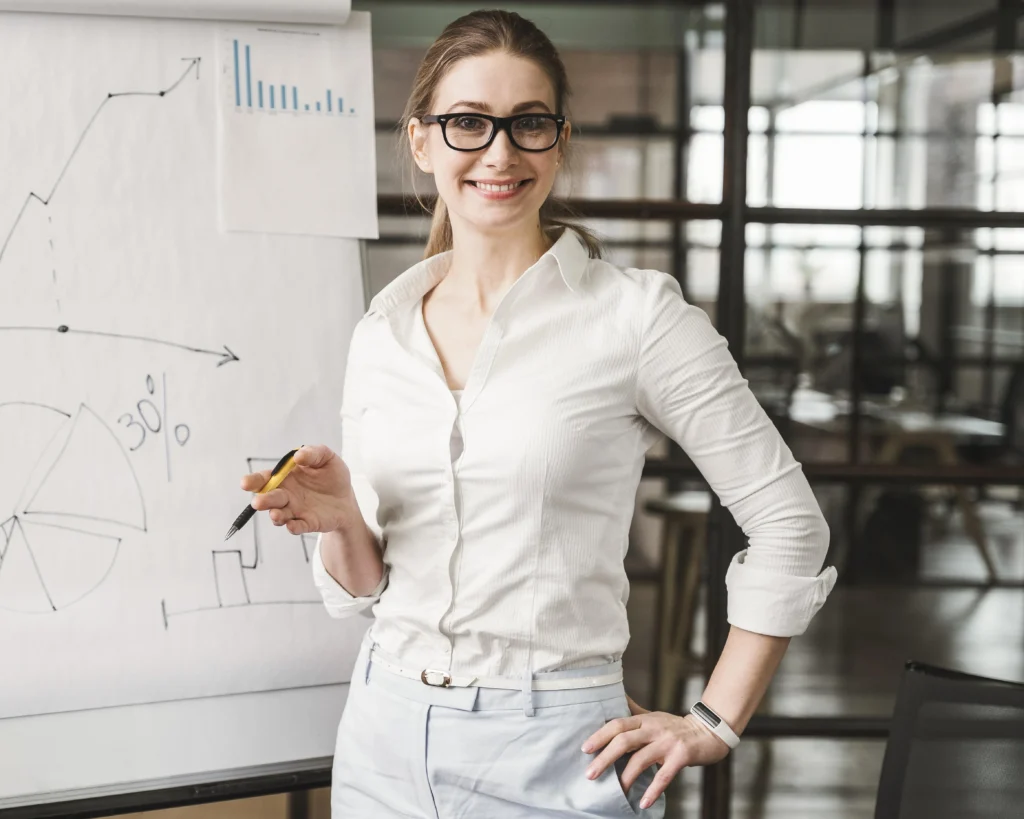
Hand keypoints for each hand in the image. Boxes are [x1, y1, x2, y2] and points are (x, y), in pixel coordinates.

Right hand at [241, 445, 356, 535]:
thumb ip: (313, 453)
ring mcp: (295, 510)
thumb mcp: (326, 458)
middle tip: (258, 502)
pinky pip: (298, 527)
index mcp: (285, 477)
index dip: (253, 481)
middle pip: (269, 499)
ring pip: (280, 515)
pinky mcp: (308, 523)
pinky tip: (292, 526)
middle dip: (263, 501)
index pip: (264, 479)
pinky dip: (294, 528)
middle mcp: (285, 495)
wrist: (346, 496)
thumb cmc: (331, 474)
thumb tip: (298, 456)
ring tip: (276, 515)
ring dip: (276, 516)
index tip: (245, 483)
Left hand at [581, 709, 730, 809]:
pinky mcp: (681, 756)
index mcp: (645, 719)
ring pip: (640, 759)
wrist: (709, 732)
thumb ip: (635, 711)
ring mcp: (668, 742)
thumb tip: (617, 699)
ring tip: (616, 792)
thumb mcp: (654, 716)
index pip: (617, 724)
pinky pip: (664, 776)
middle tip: (590, 774)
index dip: (600, 735)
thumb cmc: (676, 727)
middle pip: (624, 741)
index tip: (585, 749)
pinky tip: (644, 803)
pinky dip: (653, 790)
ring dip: (626, 778)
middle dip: (605, 758)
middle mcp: (654, 728)